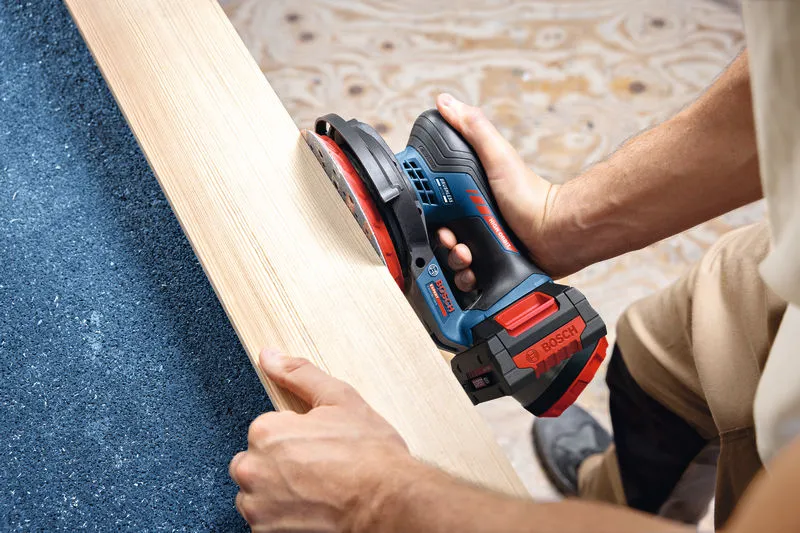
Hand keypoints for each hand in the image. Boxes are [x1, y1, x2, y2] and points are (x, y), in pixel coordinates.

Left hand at [229, 349, 414, 532]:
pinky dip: (284, 517)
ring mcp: (258, 507)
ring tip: (317, 489)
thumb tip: (270, 356)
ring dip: (279, 492)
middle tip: (319, 468)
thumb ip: (298, 374)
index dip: (296, 436)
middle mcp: (253, 470)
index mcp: (266, 432)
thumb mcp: (339, 399)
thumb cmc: (369, 455)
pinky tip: (313, 508)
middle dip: (280, 464)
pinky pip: (266, 521)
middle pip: (255, 462)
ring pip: (258, 494)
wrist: (389, 502)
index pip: (266, 429)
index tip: (319, 445)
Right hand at [435, 94, 567, 289]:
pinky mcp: (490, 268)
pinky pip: (466, 279)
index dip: (427, 213)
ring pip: (450, 260)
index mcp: (469, 195)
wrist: (559, 235)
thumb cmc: (533, 196)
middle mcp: (473, 221)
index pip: (433, 205)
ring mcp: (482, 245)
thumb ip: (473, 128)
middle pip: (438, 236)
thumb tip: (446, 102)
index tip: (431, 216)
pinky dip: (465, 278)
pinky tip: (474, 272)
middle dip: (441, 241)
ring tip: (468, 256)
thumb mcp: (498, 156)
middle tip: (454, 239)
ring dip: (453, 261)